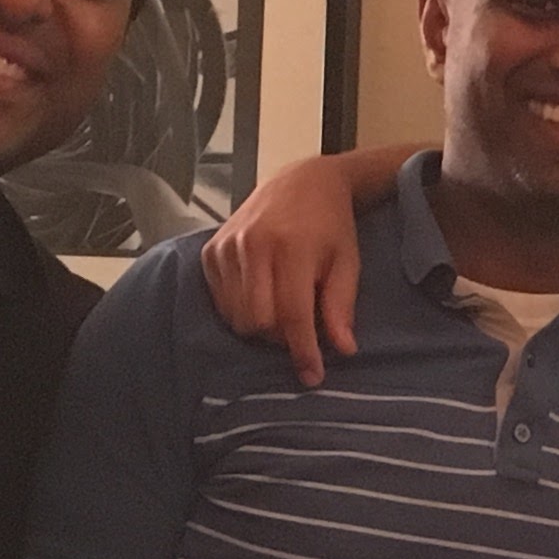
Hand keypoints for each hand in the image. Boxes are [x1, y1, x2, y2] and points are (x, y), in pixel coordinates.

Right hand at [199, 154, 373, 384]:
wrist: (301, 182)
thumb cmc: (330, 226)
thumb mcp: (347, 262)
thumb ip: (341, 306)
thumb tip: (343, 350)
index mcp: (291, 248)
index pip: (292, 314)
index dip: (302, 350)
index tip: (312, 376)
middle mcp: (253, 246)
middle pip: (259, 321)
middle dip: (280, 337)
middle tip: (299, 327)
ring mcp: (227, 247)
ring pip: (236, 316)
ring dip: (260, 326)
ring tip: (280, 307)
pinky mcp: (210, 250)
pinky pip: (220, 301)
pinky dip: (239, 310)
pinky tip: (259, 294)